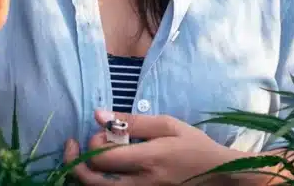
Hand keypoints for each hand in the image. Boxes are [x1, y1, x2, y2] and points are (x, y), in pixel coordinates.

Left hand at [61, 110, 244, 184]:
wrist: (218, 175)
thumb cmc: (194, 146)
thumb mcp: (168, 125)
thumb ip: (134, 120)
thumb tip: (99, 115)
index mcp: (148, 160)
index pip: (103, 158)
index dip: (92, 144)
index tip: (102, 131)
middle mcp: (141, 183)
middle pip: (92, 182)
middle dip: (76, 162)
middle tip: (75, 146)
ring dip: (84, 176)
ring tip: (83, 159)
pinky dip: (99, 183)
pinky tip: (101, 170)